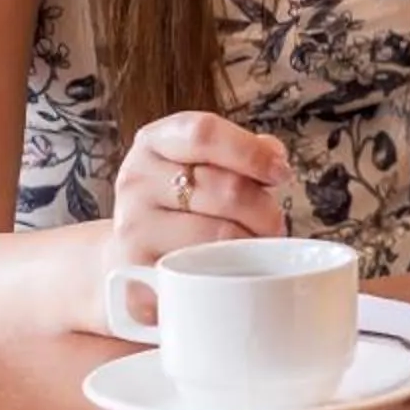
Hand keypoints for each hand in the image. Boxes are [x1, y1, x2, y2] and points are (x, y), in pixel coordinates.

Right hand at [101, 112, 292, 323]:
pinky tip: (230, 272)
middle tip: (274, 223)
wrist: (129, 250)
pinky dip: (227, 275)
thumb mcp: (202, 162)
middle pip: (224, 189)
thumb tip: (274, 156)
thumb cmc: (181, 201)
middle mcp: (136, 180)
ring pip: (218, 234)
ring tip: (257, 247)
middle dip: (265, 210)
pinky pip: (202, 274)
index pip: (204, 134)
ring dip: (252, 244)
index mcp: (155, 142)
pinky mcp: (138, 272)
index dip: (251, 152)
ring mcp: (132, 228)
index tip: (280, 173)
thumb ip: (241, 152)